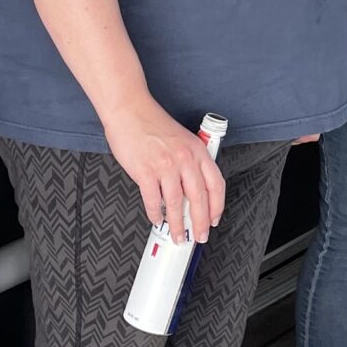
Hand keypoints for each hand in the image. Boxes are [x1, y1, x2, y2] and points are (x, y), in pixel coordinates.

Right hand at [103, 99, 226, 243]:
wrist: (129, 110)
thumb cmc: (153, 123)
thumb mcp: (182, 139)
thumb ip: (190, 162)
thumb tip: (193, 191)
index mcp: (197, 151)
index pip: (216, 184)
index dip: (217, 206)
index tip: (214, 219)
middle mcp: (184, 159)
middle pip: (199, 199)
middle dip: (201, 223)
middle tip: (199, 235)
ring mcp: (165, 166)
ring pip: (176, 205)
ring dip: (177, 225)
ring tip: (177, 236)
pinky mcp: (145, 172)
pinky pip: (153, 201)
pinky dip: (155, 214)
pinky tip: (156, 219)